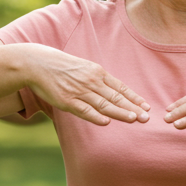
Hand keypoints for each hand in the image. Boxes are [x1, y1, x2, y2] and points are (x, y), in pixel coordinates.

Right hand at [22, 44, 149, 125]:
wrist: (39, 63)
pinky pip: (84, 110)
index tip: (146, 106)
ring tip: (134, 119)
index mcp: (97, 72)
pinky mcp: (67, 101)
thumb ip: (98, 79)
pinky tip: (107, 122)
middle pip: (116, 97)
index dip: (134, 98)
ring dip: (120, 112)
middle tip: (146, 117)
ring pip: (104, 104)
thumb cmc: (62, 67)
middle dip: (132, 108)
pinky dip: (96, 116)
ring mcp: (79, 91)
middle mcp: (91, 81)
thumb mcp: (84, 68)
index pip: (120, 87)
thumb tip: (113, 91)